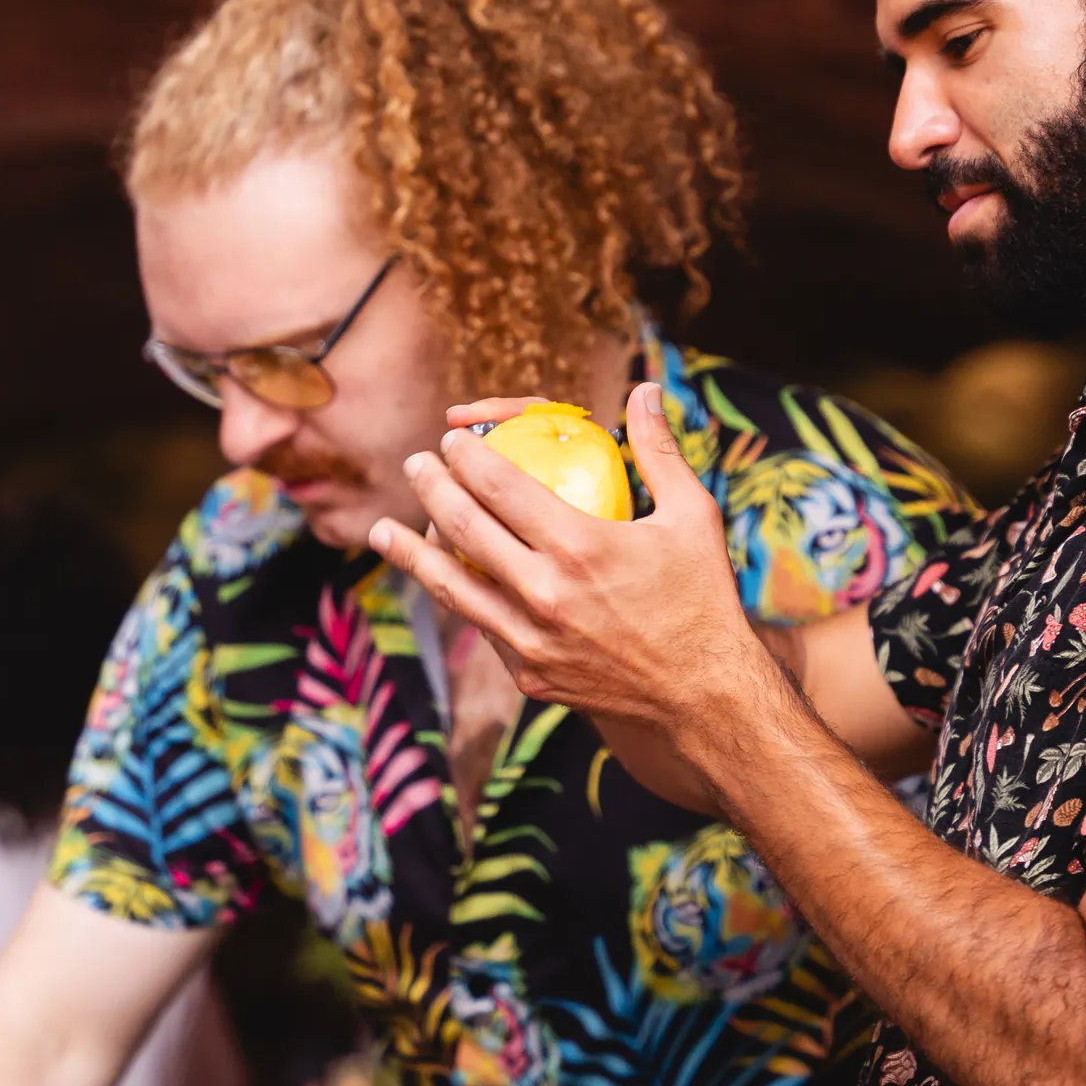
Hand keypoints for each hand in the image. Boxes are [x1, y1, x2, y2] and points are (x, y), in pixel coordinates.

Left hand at [370, 380, 768, 756]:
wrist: (702, 697)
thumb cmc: (702, 598)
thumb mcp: (693, 517)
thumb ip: (659, 450)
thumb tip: (645, 388)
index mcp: (581, 547)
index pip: (500, 488)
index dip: (466, 457)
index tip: (451, 439)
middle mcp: (545, 594)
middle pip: (464, 529)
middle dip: (431, 489)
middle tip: (416, 466)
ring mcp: (531, 640)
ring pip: (452, 587)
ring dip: (411, 553)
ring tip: (382, 529)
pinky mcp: (528, 675)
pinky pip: (481, 626)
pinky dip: (457, 597)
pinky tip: (441, 579)